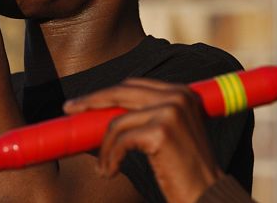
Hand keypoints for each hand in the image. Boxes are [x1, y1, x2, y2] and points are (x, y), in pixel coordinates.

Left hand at [63, 78, 222, 202]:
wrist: (208, 197)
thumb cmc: (182, 171)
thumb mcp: (162, 136)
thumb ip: (139, 118)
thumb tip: (92, 116)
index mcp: (180, 92)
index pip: (131, 85)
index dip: (103, 93)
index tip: (79, 103)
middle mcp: (177, 96)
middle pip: (120, 92)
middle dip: (90, 101)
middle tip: (68, 111)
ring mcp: (170, 111)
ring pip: (117, 122)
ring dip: (104, 148)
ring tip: (104, 168)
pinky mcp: (161, 130)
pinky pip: (120, 140)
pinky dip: (110, 158)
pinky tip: (110, 173)